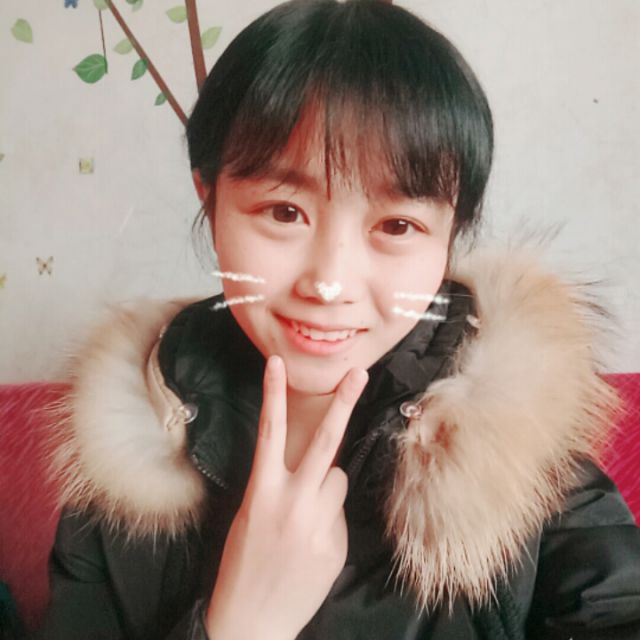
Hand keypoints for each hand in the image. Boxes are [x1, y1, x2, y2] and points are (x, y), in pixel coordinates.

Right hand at [205, 355, 367, 639]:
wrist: (251, 621)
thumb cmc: (245, 561)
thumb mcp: (253, 515)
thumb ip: (284, 487)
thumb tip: (323, 471)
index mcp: (262, 492)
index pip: (269, 432)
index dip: (272, 394)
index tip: (276, 363)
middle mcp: (292, 503)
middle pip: (324, 442)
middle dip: (343, 404)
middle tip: (359, 373)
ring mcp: (317, 524)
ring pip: (337, 480)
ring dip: (327, 490)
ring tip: (305, 522)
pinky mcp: (335, 544)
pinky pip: (339, 514)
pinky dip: (328, 521)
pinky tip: (311, 547)